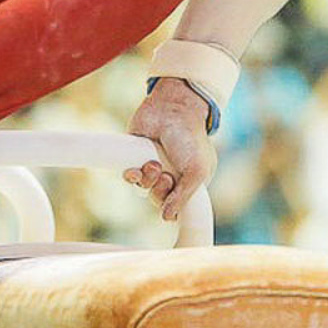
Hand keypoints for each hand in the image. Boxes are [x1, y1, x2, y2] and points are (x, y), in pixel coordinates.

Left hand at [124, 78, 217, 222]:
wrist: (172, 108)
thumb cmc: (190, 139)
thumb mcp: (197, 171)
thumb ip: (184, 197)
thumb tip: (168, 219)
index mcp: (191, 181)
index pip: (181, 206)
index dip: (176, 208)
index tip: (174, 204)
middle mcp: (172, 176)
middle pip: (160, 200)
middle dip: (161, 192)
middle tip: (165, 177)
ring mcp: (154, 167)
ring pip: (145, 190)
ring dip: (148, 181)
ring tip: (153, 165)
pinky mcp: (136, 157)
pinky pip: (130, 178)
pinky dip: (131, 177)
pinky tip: (135, 170)